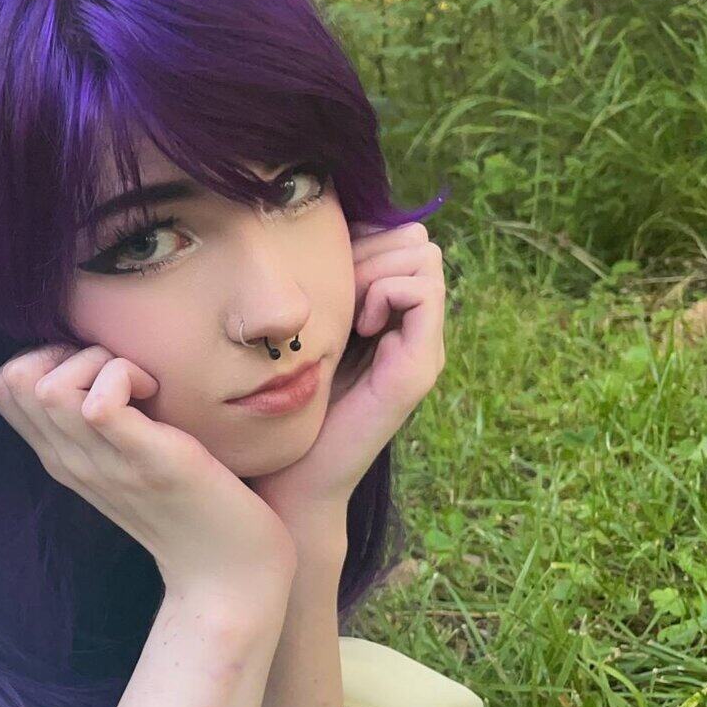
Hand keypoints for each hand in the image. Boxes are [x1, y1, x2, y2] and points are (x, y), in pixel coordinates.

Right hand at [0, 343, 296, 596]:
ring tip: (139, 381)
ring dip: (96, 363)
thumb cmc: (190, 506)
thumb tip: (98, 365)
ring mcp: (103, 465)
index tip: (95, 369)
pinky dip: (124, 377)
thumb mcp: (129, 458)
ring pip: (48, 387)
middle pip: (14, 379)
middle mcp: (70, 461)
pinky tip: (154, 392)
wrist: (228, 575)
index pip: (2, 386)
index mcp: (61, 457)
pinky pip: (99, 403)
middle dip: (66, 351)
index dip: (43, 356)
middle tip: (117, 371)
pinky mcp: (146, 462)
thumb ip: (102, 423)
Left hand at [248, 222, 446, 544]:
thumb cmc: (283, 403)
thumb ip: (319, 291)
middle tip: (337, 290)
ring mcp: (421, 350)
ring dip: (378, 267)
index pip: (400, 236)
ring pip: (423, 258)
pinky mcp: (417, 369)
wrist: (288, 477)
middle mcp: (413, 332)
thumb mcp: (302, 331)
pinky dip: (388, 292)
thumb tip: (320, 230)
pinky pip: (422, 293)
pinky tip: (359, 324)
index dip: (364, 238)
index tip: (326, 270)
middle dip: (371, 249)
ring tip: (349, 308)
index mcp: (388, 320)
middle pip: (414, 241)